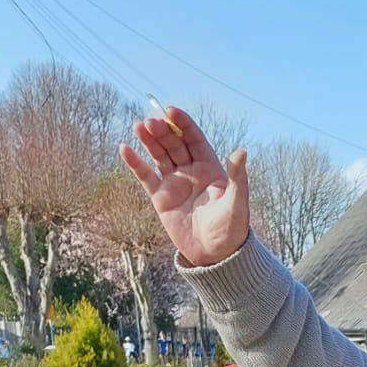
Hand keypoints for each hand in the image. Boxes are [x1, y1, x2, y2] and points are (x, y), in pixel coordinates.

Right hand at [119, 106, 249, 268]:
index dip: (182, 124)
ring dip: (148, 140)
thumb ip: (237, 177)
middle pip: (174, 144)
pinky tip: (125, 149)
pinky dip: (135, 163)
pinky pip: (145, 176)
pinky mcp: (160, 197)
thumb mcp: (237, 202)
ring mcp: (174, 183)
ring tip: (138, 126)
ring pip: (159, 155)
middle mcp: (190, 171)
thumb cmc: (231, 229)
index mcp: (210, 167)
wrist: (215, 256)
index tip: (170, 111)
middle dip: (163, 131)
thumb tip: (242, 151)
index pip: (194, 139)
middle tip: (151, 122)